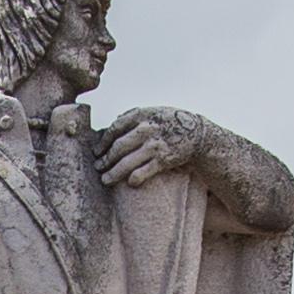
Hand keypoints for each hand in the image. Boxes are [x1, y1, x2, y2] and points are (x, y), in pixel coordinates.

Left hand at [99, 106, 217, 187]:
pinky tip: (130, 182)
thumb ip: (135, 115)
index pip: (115, 128)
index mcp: (142, 115)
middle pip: (119, 147)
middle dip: (105, 159)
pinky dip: (136, 177)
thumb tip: (116, 119)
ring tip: (105, 180)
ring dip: (114, 173)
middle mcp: (147, 129)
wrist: (197, 133)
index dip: (103, 142)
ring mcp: (155, 144)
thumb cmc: (171, 122)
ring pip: (128, 161)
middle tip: (97, 167)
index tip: (96, 152)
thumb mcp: (154, 111)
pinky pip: (145, 171)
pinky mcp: (164, 159)